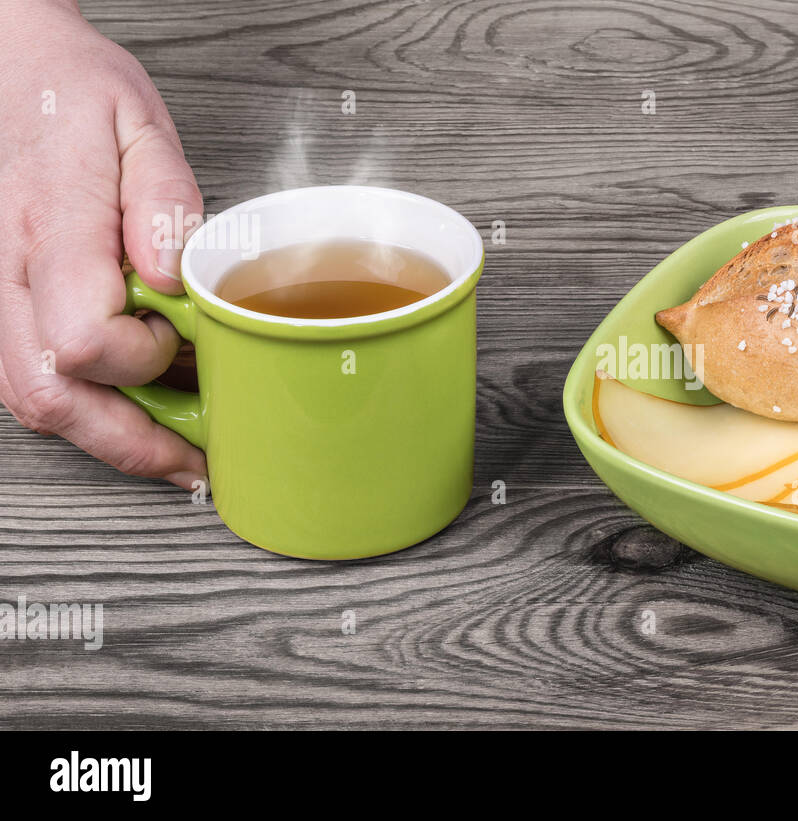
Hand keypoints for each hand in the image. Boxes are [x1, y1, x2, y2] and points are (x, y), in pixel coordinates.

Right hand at [0, 0, 205, 488]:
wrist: (9, 70)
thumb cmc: (73, 96)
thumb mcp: (141, 127)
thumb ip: (164, 204)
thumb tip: (177, 277)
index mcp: (51, 230)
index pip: (86, 340)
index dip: (144, 360)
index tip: (181, 337)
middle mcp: (7, 276)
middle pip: (52, 397)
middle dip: (133, 444)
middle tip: (199, 461)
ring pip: (33, 401)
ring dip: (109, 437)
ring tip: (176, 444)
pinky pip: (27, 382)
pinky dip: (84, 409)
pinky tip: (133, 406)